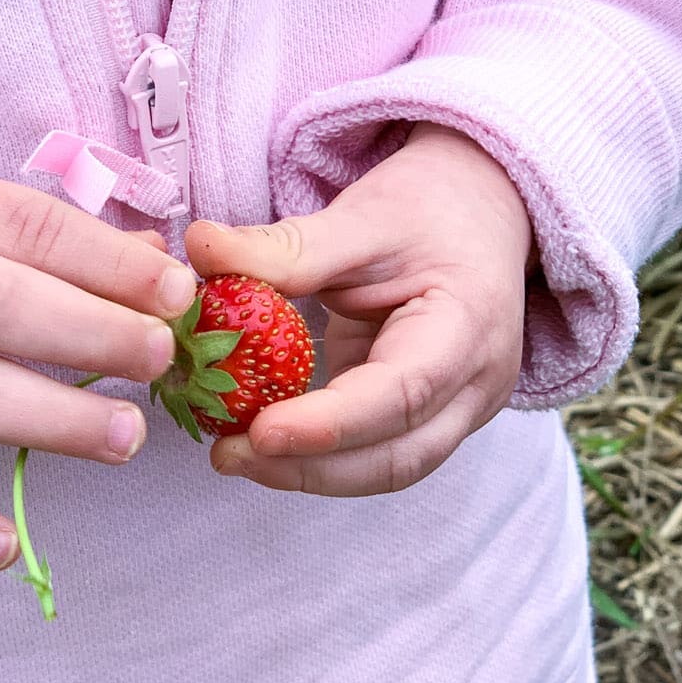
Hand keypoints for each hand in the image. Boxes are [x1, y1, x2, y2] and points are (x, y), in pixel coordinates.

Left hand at [185, 123, 531, 495]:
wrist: (481, 214)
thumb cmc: (428, 209)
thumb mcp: (360, 217)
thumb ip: (286, 246)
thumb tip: (200, 248)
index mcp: (469, 327)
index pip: (404, 393)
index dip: (330, 423)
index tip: (259, 431)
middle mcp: (475, 384)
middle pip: (398, 455)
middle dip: (310, 467)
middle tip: (227, 454)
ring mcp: (458, 410)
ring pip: (386, 468)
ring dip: (309, 473)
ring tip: (233, 455)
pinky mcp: (426, 418)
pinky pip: (374, 452)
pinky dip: (318, 456)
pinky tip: (261, 442)